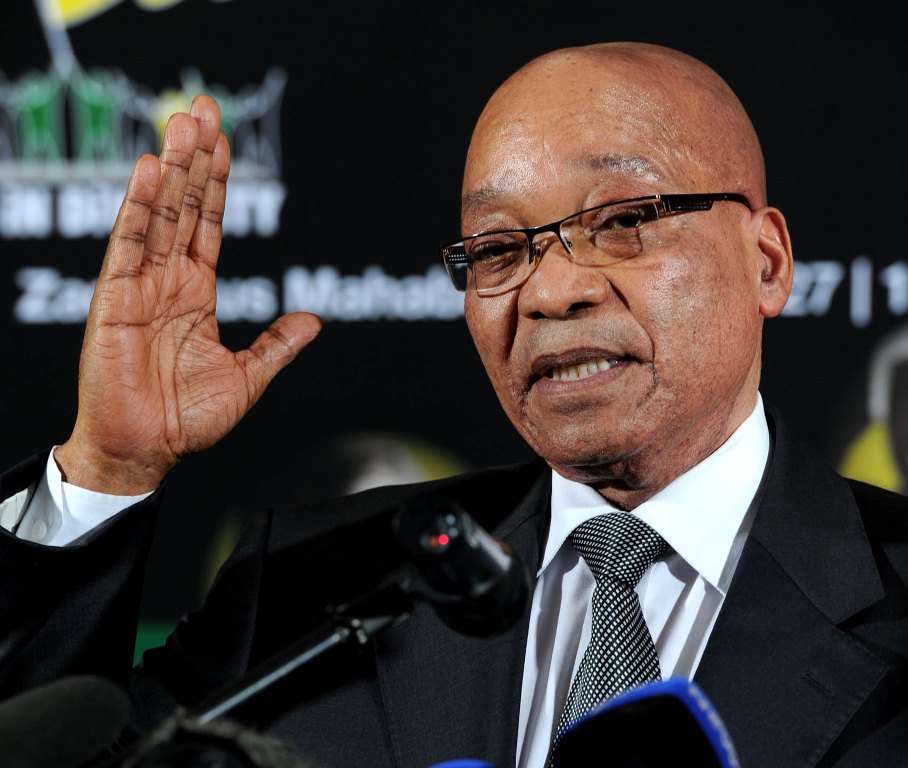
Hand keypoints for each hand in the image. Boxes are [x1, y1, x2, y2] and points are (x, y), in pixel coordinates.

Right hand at [54, 95, 321, 493]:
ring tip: (182, 123)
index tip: (225, 142)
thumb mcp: (248, 376)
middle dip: (195, 158)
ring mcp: (140, 287)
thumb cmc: (186, 420)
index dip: (219, 183)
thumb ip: (278, 344)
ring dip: (170, 169)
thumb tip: (314, 320)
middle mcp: (168, 281)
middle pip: (184, 206)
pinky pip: (126, 248)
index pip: (210, 224)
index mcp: (197, 293)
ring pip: (157, 215)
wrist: (147, 450)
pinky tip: (147, 172)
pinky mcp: (114, 302)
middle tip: (205, 109)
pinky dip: (136, 209)